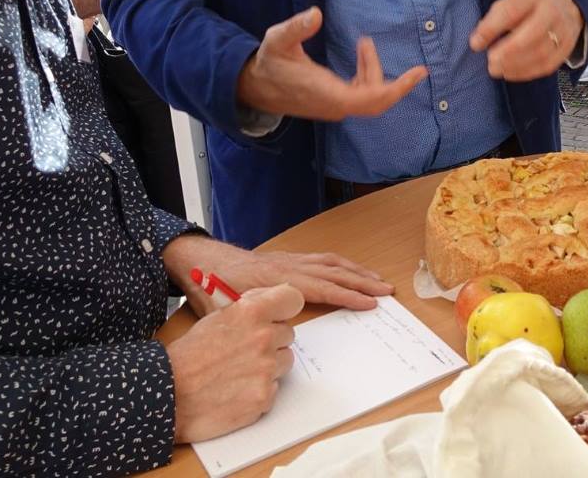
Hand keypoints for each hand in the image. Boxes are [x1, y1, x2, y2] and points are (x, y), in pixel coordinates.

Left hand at [165, 233, 392, 313]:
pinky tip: (349, 270)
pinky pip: (322, 258)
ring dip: (356, 271)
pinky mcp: (288, 258)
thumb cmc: (212, 287)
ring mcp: (290, 259)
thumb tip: (280, 330)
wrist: (200, 261)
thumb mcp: (229, 310)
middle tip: (387, 291)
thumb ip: (256, 318)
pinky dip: (341, 264)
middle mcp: (290, 265)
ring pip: (331, 262)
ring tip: (377, 280)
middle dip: (363, 282)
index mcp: (279, 279)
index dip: (348, 296)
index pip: (323, 288)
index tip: (370, 304)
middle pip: (334, 272)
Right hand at [167, 283, 303, 442]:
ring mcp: (266, 368)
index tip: (279, 315)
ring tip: (238, 372)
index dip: (285, 308)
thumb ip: (247, 309)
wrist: (167, 395)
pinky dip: (259, 391)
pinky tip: (235, 391)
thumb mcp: (215, 318)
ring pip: (284, 362)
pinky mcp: (264, 396)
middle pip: (288, 334)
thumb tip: (270, 302)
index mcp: (251, 312)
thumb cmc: (187, 357)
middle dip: (272, 341)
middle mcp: (264, 337)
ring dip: (268, 366)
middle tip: (245, 351)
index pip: (292, 299)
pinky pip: (274, 389)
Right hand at [238, 7, 426, 120]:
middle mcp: (335, 105)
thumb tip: (315, 13)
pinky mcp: (334, 104)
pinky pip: (362, 95)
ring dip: (373, 70)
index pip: (370, 98)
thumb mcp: (277, 39)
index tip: (417, 74)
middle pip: (377, 101)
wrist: (255, 88)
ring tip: (364, 44)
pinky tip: (361, 54)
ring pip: (370, 96)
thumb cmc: (268, 62)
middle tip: (415, 69)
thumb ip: (296, 27)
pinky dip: (368, 75)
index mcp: (326, 93)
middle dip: (395, 83)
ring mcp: (335, 107)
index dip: (396, 88)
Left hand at [469, 0, 582, 80]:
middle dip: (508, 51)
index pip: (511, 11)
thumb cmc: (534, 4)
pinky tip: (510, 73)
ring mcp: (563, 31)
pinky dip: (526, 73)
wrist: (568, 4)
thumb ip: (495, 18)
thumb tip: (477, 41)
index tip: (475, 44)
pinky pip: (547, 65)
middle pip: (532, 34)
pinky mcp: (566, 49)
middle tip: (490, 61)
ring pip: (541, 53)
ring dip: (515, 65)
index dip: (491, 29)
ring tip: (496, 69)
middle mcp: (552, 12)